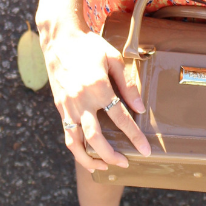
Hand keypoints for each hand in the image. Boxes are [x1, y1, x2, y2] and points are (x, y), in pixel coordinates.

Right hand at [36, 9, 151, 172]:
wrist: (60, 39)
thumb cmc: (89, 46)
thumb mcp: (113, 58)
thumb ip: (127, 84)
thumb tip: (139, 108)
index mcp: (98, 87)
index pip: (120, 118)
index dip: (134, 137)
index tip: (145, 150)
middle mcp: (81, 101)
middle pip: (96, 138)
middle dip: (111, 155)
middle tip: (126, 163)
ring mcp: (68, 106)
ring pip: (77, 142)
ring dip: (90, 159)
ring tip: (105, 167)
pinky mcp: (60, 108)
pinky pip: (67, 134)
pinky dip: (77, 149)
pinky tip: (87, 154)